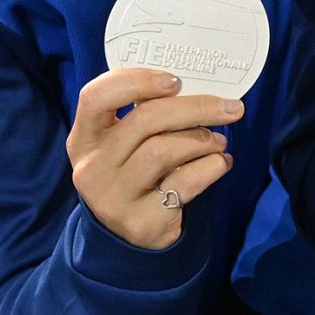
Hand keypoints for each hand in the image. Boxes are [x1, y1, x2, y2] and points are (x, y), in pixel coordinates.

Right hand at [66, 68, 241, 249]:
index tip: (175, 81)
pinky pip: (185, 183)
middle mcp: (91, 168)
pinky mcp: (140, 222)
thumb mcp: (127, 144)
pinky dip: (213, 166)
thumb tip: (201, 88)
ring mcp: (112, 199)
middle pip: (144, 120)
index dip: (136, 81)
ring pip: (165, 150)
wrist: (131, 234)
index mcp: (84, 139)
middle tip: (230, 107)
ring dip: (204, 140)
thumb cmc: (136, 172)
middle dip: (196, 107)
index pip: (95, 97)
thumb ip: (148, 115)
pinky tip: (220, 163)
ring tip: (219, 142)